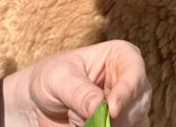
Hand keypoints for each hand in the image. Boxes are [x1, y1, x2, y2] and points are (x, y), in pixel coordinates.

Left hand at [0, 40, 150, 126]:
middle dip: (113, 116)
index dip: (127, 91)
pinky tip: (80, 125)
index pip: (135, 72)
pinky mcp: (122, 125)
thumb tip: (101, 108)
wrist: (36, 104)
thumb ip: (80, 92)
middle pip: (139, 102)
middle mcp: (130, 82)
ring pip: (131, 123)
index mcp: (120, 56)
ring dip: (104, 126)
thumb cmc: (49, 79)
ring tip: (76, 118)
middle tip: (86, 120)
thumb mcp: (59, 79)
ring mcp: (129, 107)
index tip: (112, 109)